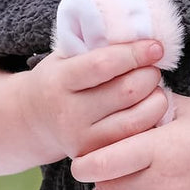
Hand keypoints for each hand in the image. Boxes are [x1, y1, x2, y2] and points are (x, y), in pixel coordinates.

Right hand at [18, 39, 168, 163]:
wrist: (33, 120)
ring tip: (154, 89)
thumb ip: (94, 47)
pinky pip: (135, 139)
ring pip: (136, 120)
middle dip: (149, 76)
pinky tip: (150, 110)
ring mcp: (83, 139)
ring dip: (156, 100)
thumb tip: (138, 33)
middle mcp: (69, 113)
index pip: (104, 64)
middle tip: (153, 69)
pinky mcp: (96, 156)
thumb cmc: (60, 79)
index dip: (135, 54)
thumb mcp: (66, 57)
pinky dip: (151, 122)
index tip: (156, 47)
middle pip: (126, 92)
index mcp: (59, 81)